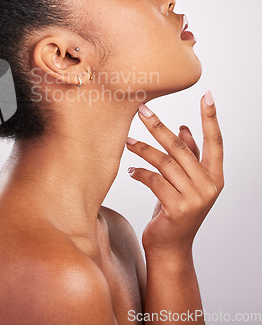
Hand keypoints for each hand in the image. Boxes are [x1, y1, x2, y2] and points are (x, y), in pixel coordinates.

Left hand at [126, 91, 223, 255]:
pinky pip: (154, 180)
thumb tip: (184, 127)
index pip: (215, 141)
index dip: (211, 118)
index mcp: (215, 176)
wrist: (170, 247)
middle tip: (141, 109)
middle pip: (180, 147)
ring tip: (126, 141)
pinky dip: (140, 173)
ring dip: (142, 149)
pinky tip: (131, 171)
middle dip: (158, 126)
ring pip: (164, 162)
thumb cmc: (175, 209)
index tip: (207, 95)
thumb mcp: (184, 183)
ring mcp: (195, 198)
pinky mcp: (177, 208)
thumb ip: (189, 157)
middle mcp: (209, 186)